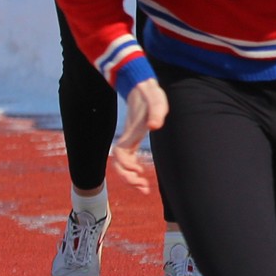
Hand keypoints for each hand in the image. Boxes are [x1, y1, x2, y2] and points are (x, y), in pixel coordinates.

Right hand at [109, 79, 167, 193]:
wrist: (141, 86)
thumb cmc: (149, 94)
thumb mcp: (156, 100)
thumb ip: (156, 112)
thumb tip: (155, 126)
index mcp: (130, 132)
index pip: (121, 154)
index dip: (127, 166)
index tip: (139, 172)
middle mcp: (127, 138)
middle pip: (119, 164)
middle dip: (128, 178)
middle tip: (143, 189)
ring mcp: (129, 139)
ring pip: (122, 164)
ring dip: (130, 177)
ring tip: (144, 188)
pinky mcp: (133, 139)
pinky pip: (128, 159)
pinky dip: (133, 169)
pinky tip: (142, 175)